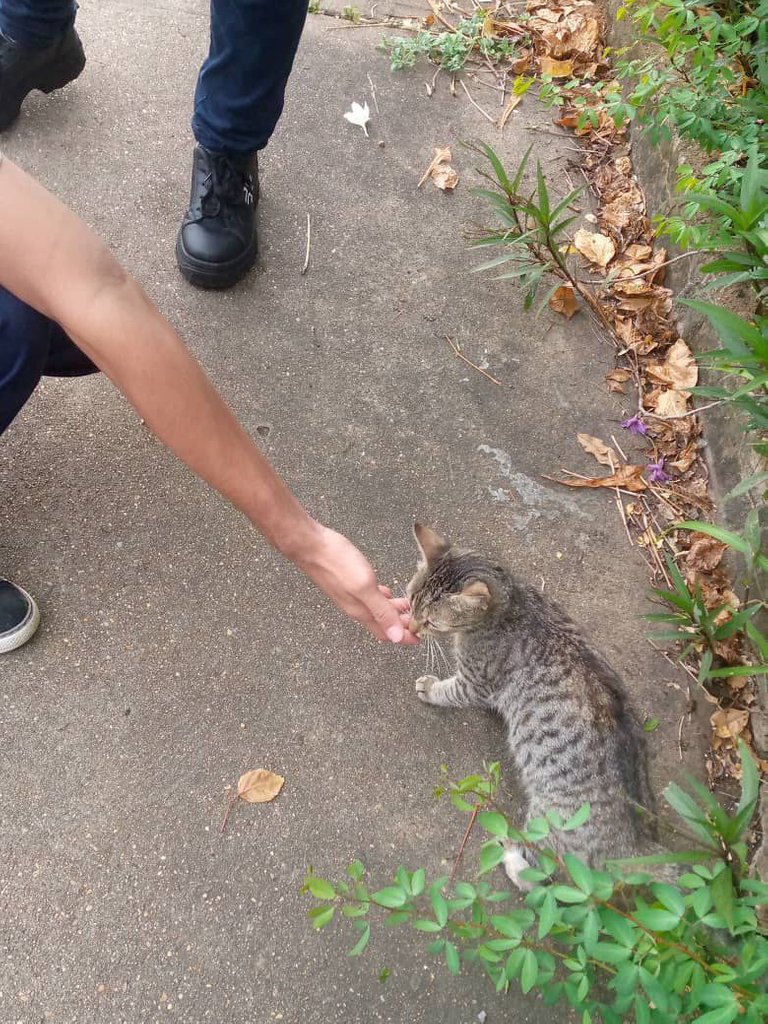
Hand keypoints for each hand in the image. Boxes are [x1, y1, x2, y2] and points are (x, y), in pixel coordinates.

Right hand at [290, 524, 417, 644]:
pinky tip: (387, 592)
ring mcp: (351, 595)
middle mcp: (356, 608)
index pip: (387, 633)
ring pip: (377, 610)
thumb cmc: (336, 563)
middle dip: (402, 624)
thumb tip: (396, 637)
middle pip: (383, 623)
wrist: (310, 546)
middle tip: (421, 620)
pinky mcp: (348, 583)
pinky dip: (383, 598)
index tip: (422, 636)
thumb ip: (381, 611)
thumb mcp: (365, 587)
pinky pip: (370, 597)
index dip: (405, 636)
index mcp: (361, 612)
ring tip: (410, 606)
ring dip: (394, 611)